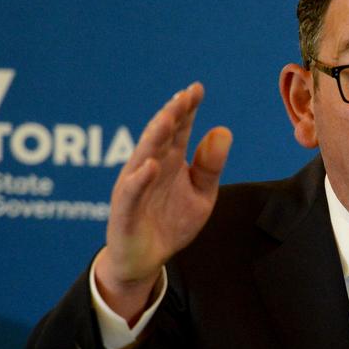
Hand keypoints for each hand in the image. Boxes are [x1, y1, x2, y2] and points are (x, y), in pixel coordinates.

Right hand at [96, 82, 231, 320]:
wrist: (147, 259)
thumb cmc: (172, 222)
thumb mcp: (201, 194)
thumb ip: (210, 166)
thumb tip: (223, 130)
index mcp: (170, 160)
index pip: (179, 128)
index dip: (186, 108)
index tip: (197, 89)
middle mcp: (150, 167)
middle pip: (160, 137)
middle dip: (171, 116)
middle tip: (183, 97)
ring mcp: (135, 186)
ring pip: (144, 157)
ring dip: (154, 138)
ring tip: (168, 119)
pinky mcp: (125, 211)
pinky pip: (132, 193)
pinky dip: (140, 179)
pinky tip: (151, 166)